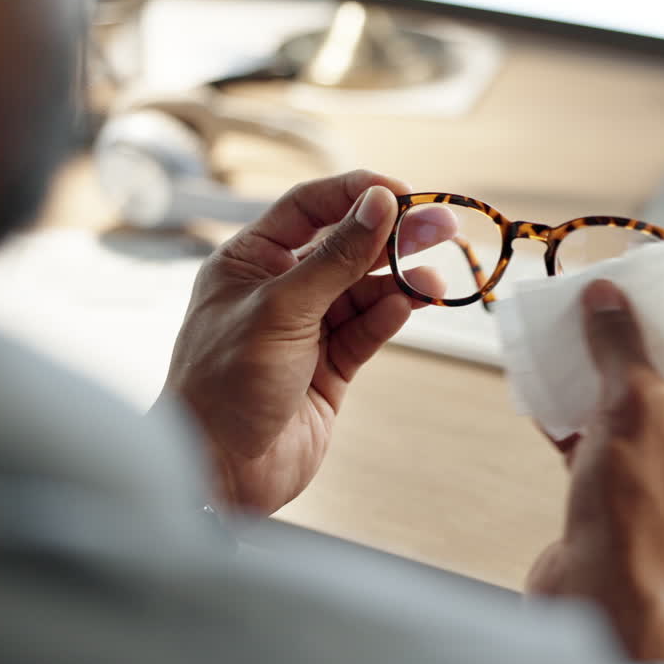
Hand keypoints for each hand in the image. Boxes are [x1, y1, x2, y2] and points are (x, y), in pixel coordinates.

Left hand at [161, 170, 450, 514]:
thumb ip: (335, 257)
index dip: (355, 193)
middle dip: (392, 235)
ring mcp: (304, 330)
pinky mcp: (327, 368)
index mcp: (248, 261)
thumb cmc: (225, 384)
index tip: (402, 191)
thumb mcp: (281, 310)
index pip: (308, 207)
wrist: (220, 471)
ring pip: (362, 291)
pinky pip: (365, 331)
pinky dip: (387, 317)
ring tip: (434, 281)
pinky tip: (408, 306)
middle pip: (344, 246)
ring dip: (398, 282)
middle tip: (443, 224)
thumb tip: (380, 204)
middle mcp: (276, 289)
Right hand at [525, 280, 663, 663]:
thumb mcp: (636, 406)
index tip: (625, 293)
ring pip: (617, 413)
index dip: (662, 323)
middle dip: (615, 349)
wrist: (601, 596)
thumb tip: (608, 298)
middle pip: (655, 382)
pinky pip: (590, 444)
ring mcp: (652, 480)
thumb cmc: (638, 511)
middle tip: (582, 314)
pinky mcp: (610, 499)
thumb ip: (622, 346)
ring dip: (584, 382)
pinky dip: (565, 420)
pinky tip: (537, 397)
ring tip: (554, 348)